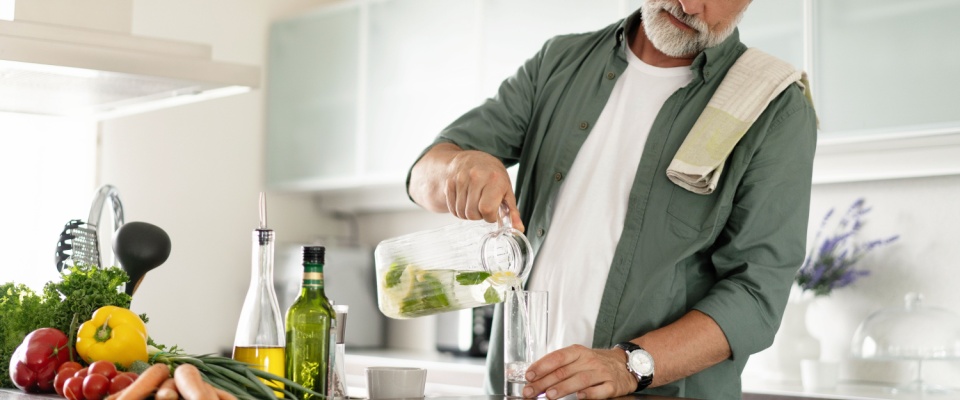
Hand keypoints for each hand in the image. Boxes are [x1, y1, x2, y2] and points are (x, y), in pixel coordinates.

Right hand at [442, 149, 523, 230]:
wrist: (472, 159)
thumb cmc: (493, 176)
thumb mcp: (507, 190)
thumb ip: (512, 211)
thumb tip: (519, 229)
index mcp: (494, 179)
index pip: (487, 209)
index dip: (490, 216)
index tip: (493, 211)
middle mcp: (476, 177)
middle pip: (472, 214)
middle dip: (479, 215)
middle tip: (483, 205)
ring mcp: (460, 179)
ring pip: (461, 213)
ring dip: (469, 214)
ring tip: (475, 203)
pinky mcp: (449, 183)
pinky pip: (452, 209)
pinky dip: (459, 210)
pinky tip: (466, 201)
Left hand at [522, 345, 636, 399]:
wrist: (626, 364)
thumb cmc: (597, 362)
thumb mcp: (579, 358)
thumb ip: (560, 366)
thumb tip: (536, 376)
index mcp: (578, 352)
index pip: (557, 357)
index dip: (541, 366)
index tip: (529, 376)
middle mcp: (589, 360)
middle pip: (564, 371)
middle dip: (545, 382)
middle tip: (531, 391)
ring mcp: (601, 372)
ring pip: (580, 380)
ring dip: (563, 387)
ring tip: (550, 395)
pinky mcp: (612, 385)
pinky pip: (600, 390)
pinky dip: (589, 394)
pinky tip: (579, 397)